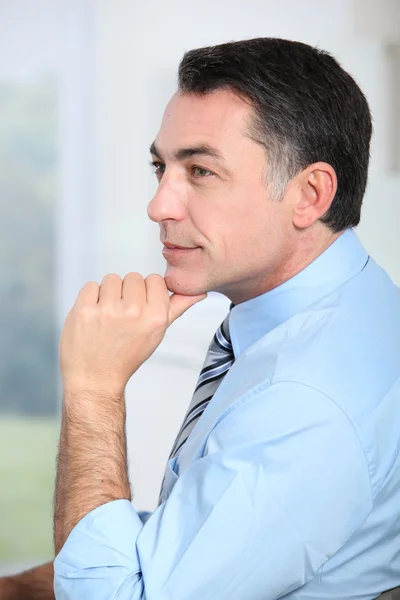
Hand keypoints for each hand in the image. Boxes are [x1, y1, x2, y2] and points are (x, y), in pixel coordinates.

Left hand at [60, 273, 206, 396]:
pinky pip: (91, 285)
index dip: (146, 293)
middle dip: (127, 293)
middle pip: (133, 277)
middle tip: (121, 317)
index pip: (155, 280)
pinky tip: (93, 317)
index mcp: (156, 317)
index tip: (140, 309)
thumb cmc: (126, 356)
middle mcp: (134, 311)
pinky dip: (90, 298)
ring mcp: (107, 310)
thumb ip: (177, 307)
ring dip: (108, 294)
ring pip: (111, 279)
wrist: (95, 378)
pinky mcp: (84, 309)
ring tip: (107, 317)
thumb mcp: (157, 333)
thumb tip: (198, 292)